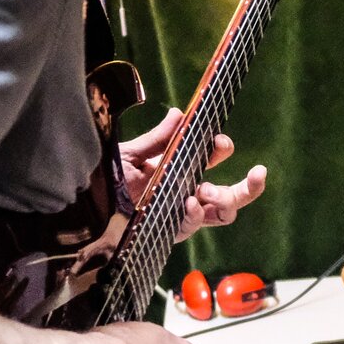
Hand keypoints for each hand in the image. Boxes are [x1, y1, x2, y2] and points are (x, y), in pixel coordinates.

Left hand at [119, 109, 267, 241]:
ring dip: (225, 200)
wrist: (84, 208)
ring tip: (209, 190)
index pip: (211, 161)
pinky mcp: (166, 231)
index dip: (221, 150)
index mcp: (180, 173)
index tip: (221, 142)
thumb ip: (158, 138)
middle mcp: (186, 196)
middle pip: (229, 196)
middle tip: (258, 173)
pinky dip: (195, 215)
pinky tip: (190, 203)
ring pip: (221, 215)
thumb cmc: (105, 182)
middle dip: (250, 186)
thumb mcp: (131, 155)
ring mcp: (179, 216)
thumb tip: (179, 112)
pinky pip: (191, 226)